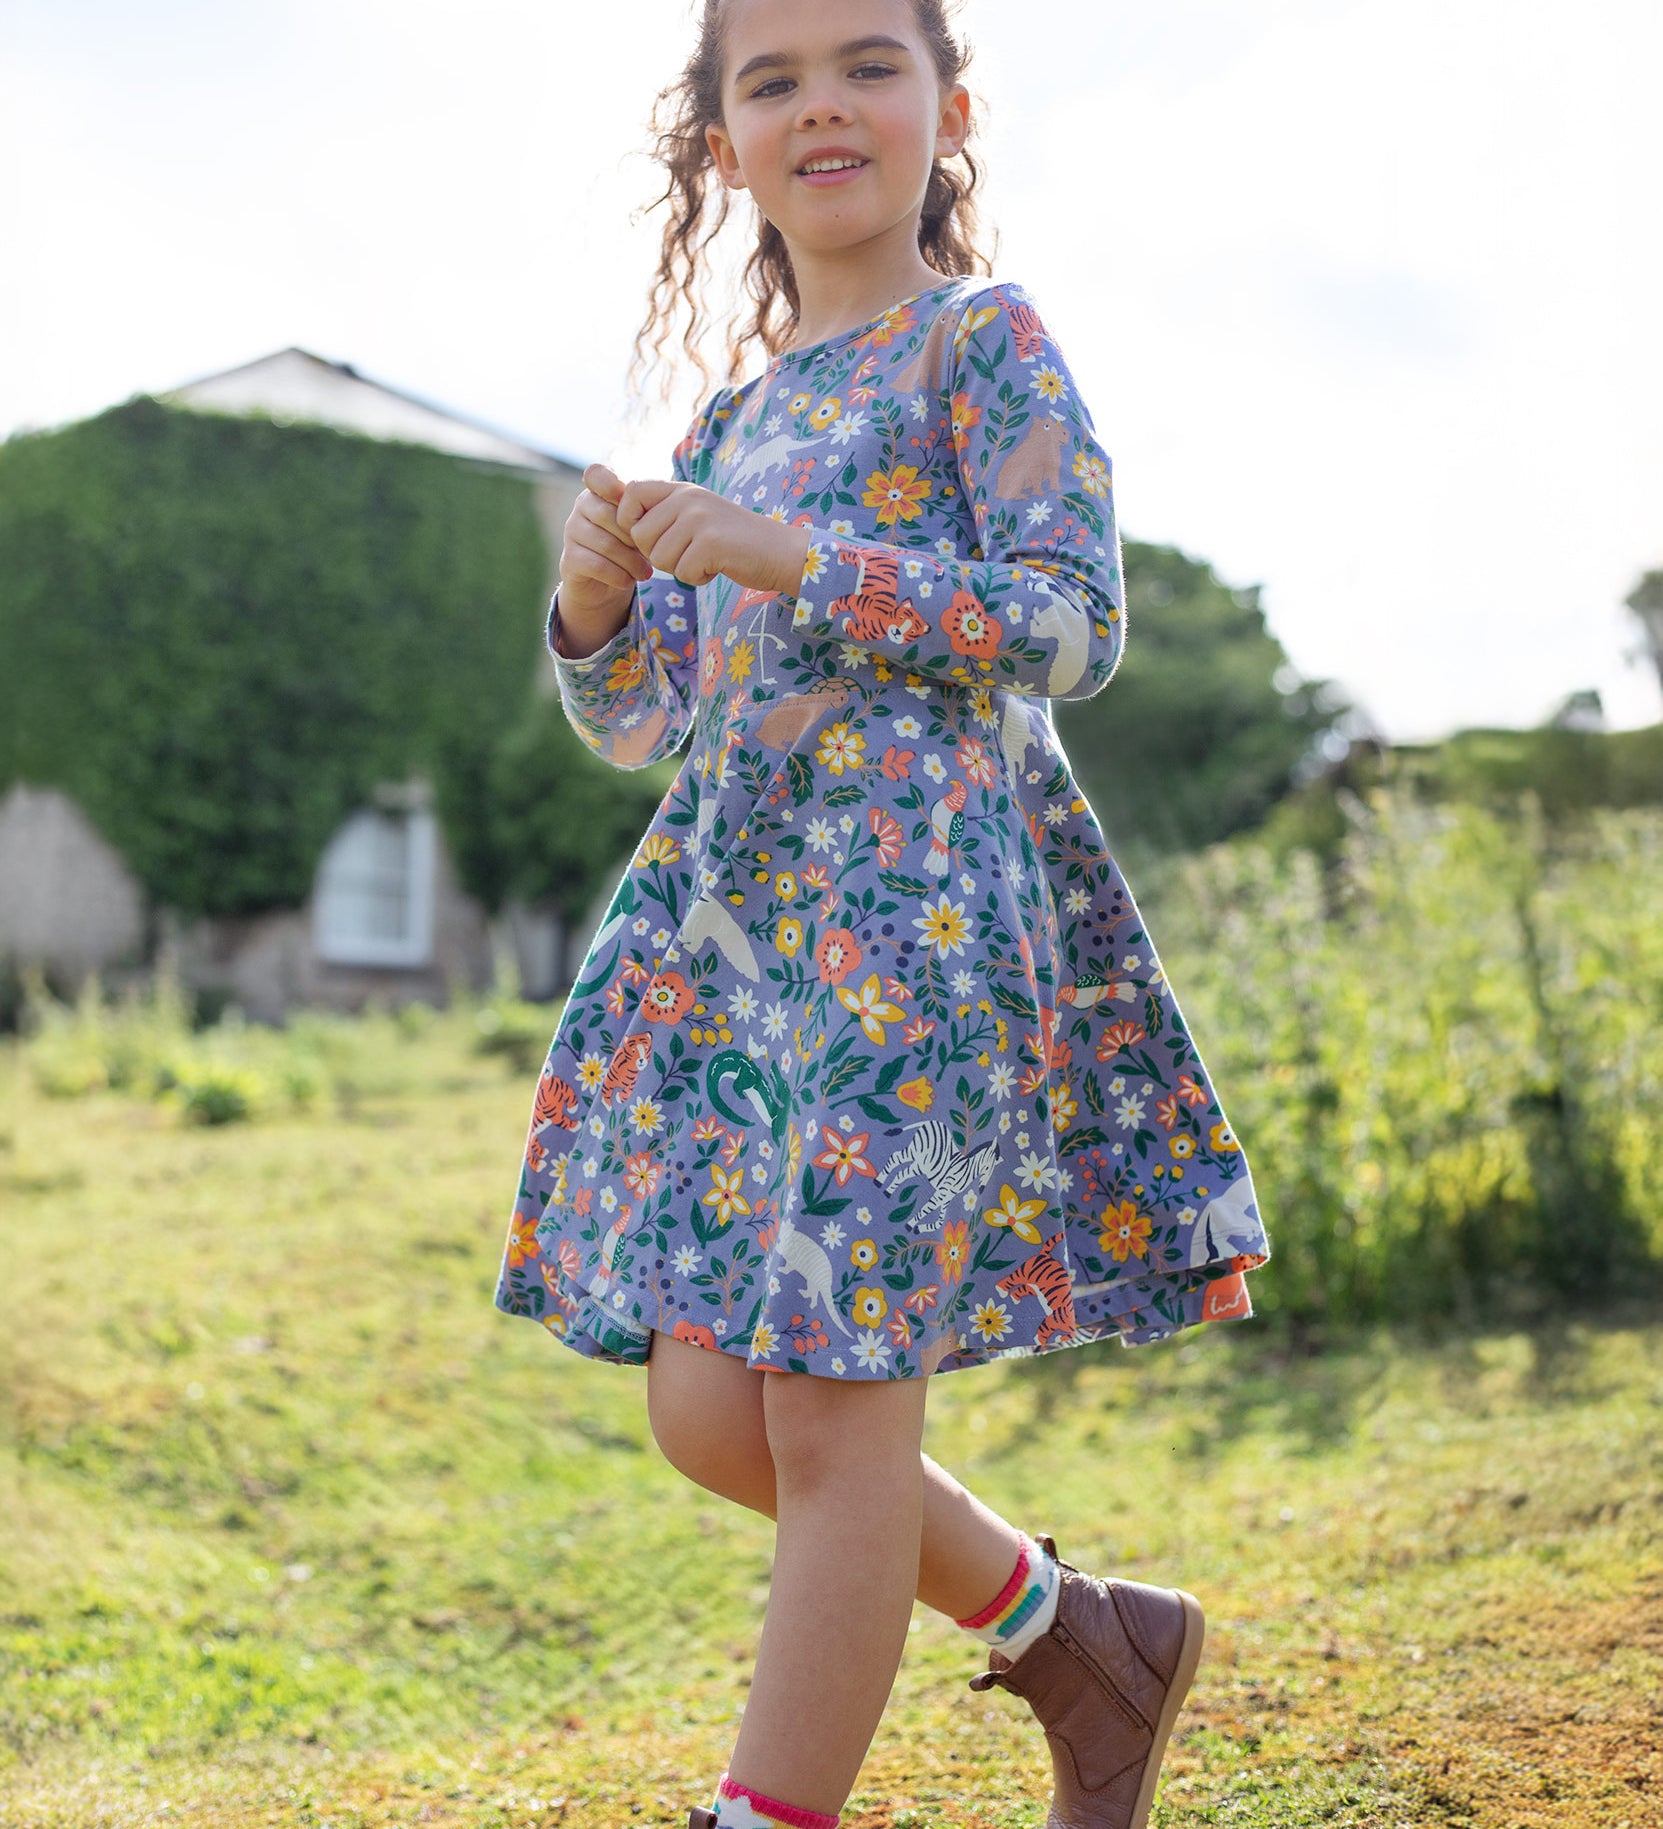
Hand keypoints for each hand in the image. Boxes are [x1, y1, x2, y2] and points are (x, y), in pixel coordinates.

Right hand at [558, 463, 654, 615]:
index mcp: (599, 492)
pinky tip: (628, 580)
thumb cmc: (630, 548)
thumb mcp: (642, 527)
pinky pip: (598, 565)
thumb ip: (647, 514)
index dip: (610, 482)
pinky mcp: (569, 558)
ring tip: (645, 572)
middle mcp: (581, 507)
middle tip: (650, 553)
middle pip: (609, 515)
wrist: (605, 585)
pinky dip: (619, 576)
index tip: (625, 497)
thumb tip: (660, 516)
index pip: (596, 474)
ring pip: (606, 544)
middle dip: (635, 538)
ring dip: (632, 562)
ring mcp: (572, 531)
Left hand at [615, 477, 811, 595]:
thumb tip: (620, 520)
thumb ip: (666, 513)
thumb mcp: (698, 515)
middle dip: (658, 555)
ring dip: (681, 568)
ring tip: (707, 558)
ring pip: (660, 558)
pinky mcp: (710, 543)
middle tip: (689, 553)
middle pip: (640, 535)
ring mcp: (700, 518)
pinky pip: (682, 572)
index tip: (650, 537)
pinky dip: (698, 578)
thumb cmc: (735, 541)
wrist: (780, 552)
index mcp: (682, 489)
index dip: (629, 520)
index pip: (631, 493)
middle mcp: (688, 498)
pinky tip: (718, 567)